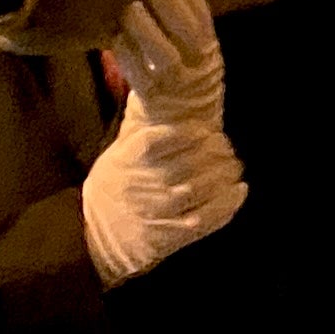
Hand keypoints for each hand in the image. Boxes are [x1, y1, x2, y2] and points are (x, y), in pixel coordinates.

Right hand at [80, 114, 247, 286]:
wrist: (94, 235)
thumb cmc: (114, 187)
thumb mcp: (119, 153)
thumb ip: (144, 130)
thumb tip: (163, 97)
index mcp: (132, 158)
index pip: (169, 138)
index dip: (194, 133)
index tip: (208, 130)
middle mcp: (147, 183)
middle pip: (192, 163)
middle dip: (218, 152)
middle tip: (228, 147)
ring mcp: (160, 211)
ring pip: (202, 189)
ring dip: (226, 175)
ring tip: (235, 166)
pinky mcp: (170, 236)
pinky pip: (206, 219)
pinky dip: (227, 204)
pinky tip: (240, 191)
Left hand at [110, 0, 226, 133]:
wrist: (180, 139)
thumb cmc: (179, 87)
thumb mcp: (192, 58)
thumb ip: (180, 31)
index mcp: (210, 55)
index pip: (202, 17)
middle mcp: (197, 70)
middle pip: (186, 30)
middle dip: (168, 0)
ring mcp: (176, 88)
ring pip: (162, 54)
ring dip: (145, 27)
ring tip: (132, 6)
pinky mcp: (153, 104)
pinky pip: (138, 75)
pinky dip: (126, 54)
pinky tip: (117, 38)